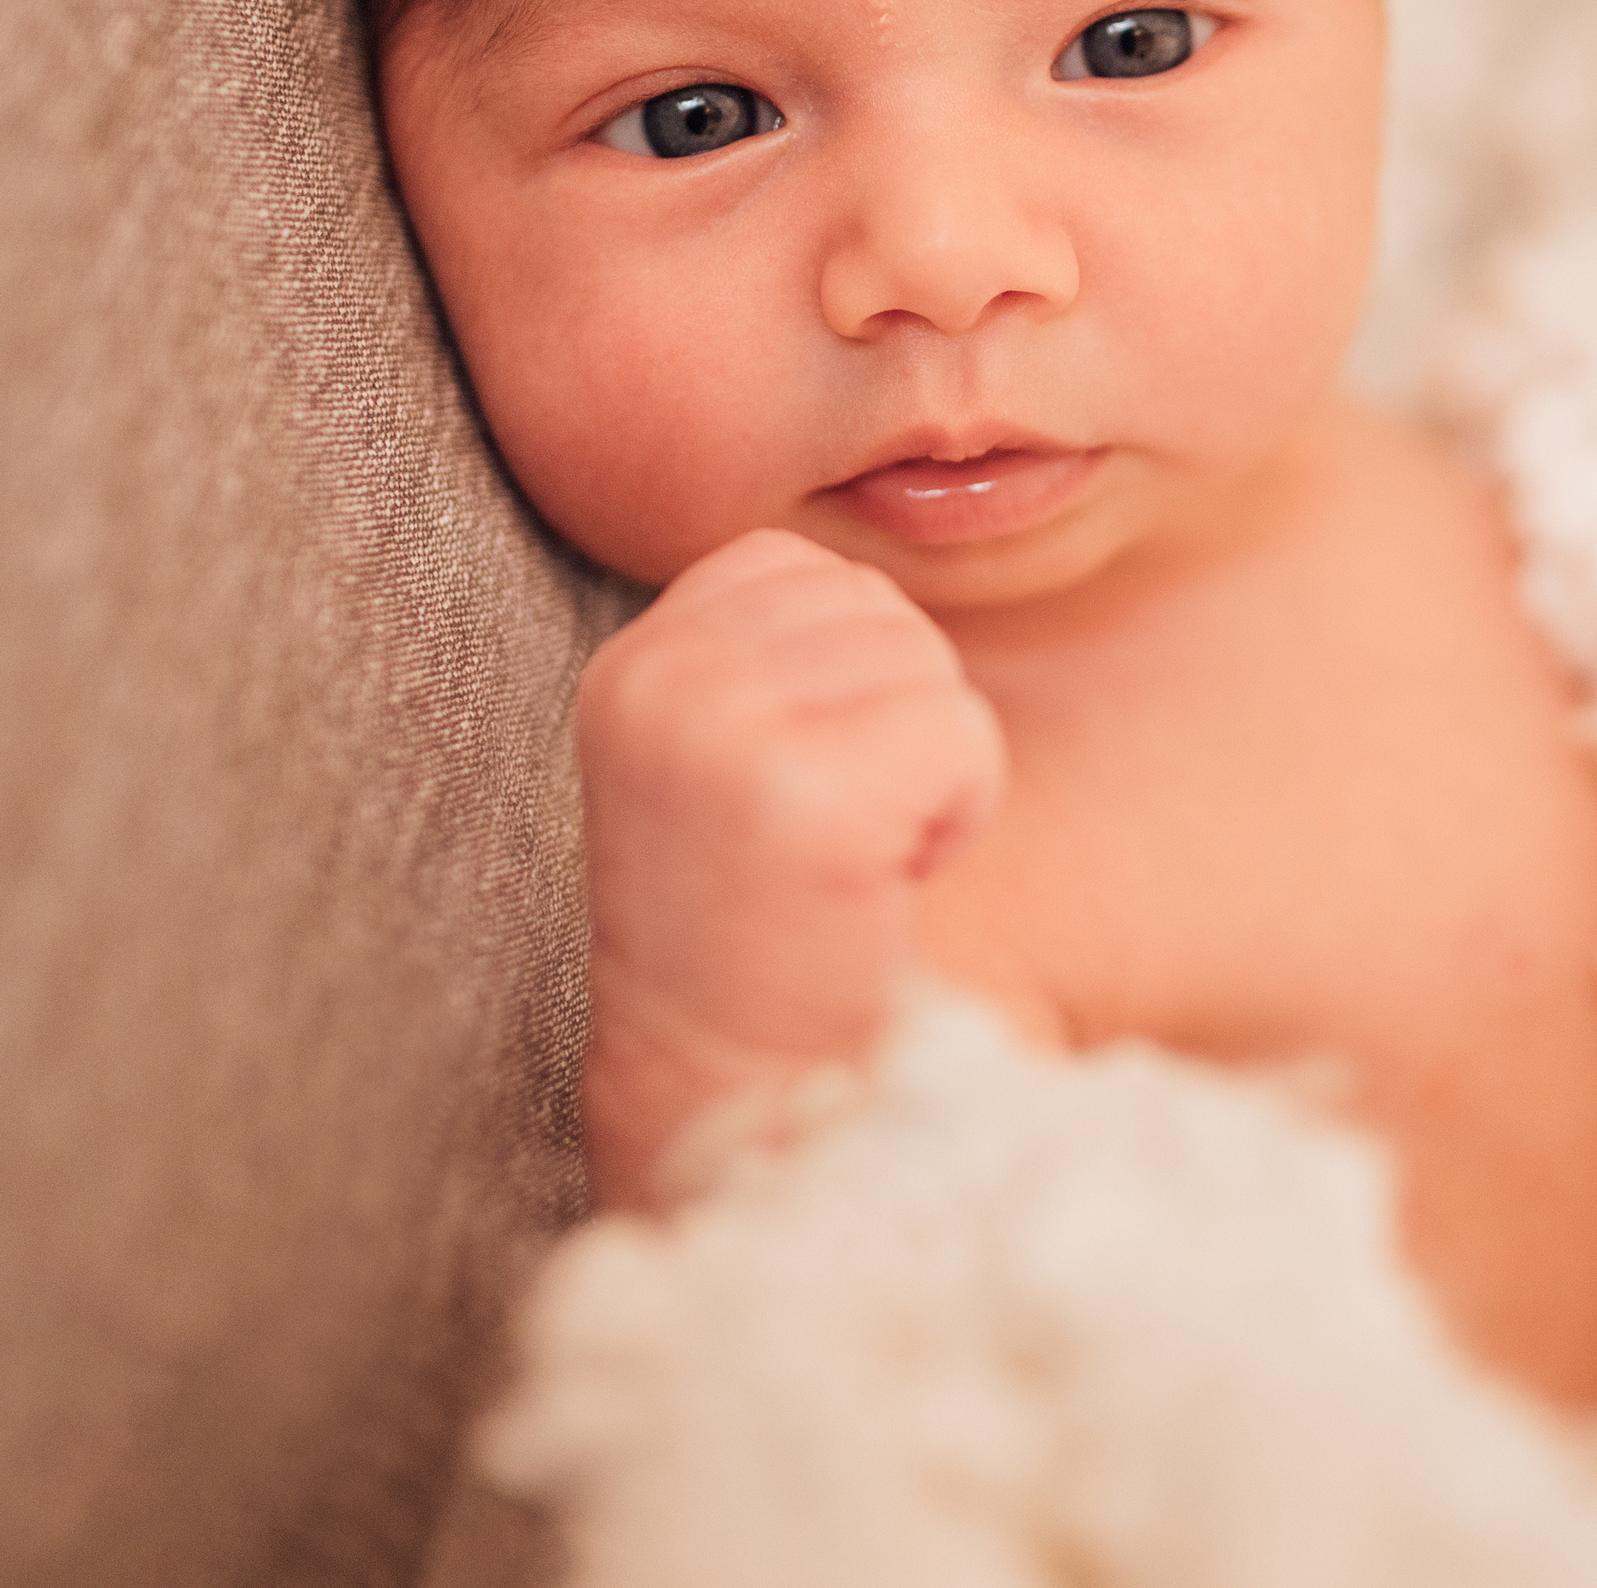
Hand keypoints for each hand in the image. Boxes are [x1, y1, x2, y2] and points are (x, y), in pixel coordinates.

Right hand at [576, 528, 1006, 1206]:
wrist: (747, 1102)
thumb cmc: (774, 928)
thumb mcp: (730, 751)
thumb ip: (771, 649)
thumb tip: (913, 496)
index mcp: (635, 663)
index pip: (801, 567)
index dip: (845, 680)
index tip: (794, 795)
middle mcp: (656, 680)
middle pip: (878, 608)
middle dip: (894, 719)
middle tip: (832, 841)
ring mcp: (718, 735)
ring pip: (929, 667)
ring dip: (929, 768)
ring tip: (853, 864)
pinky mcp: (796, 797)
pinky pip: (960, 733)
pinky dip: (959, 809)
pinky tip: (884, 883)